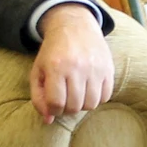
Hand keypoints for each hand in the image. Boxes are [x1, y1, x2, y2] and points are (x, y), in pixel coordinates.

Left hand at [31, 3, 113, 123]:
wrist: (74, 26)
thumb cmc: (52, 52)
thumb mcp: (38, 71)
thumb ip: (38, 97)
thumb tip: (48, 120)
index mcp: (56, 67)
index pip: (56, 104)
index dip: (54, 110)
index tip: (54, 104)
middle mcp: (77, 67)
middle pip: (74, 106)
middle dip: (67, 108)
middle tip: (65, 99)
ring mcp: (95, 68)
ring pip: (91, 104)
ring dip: (82, 104)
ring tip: (77, 94)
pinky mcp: (109, 68)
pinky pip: (105, 96)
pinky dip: (97, 98)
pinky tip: (89, 88)